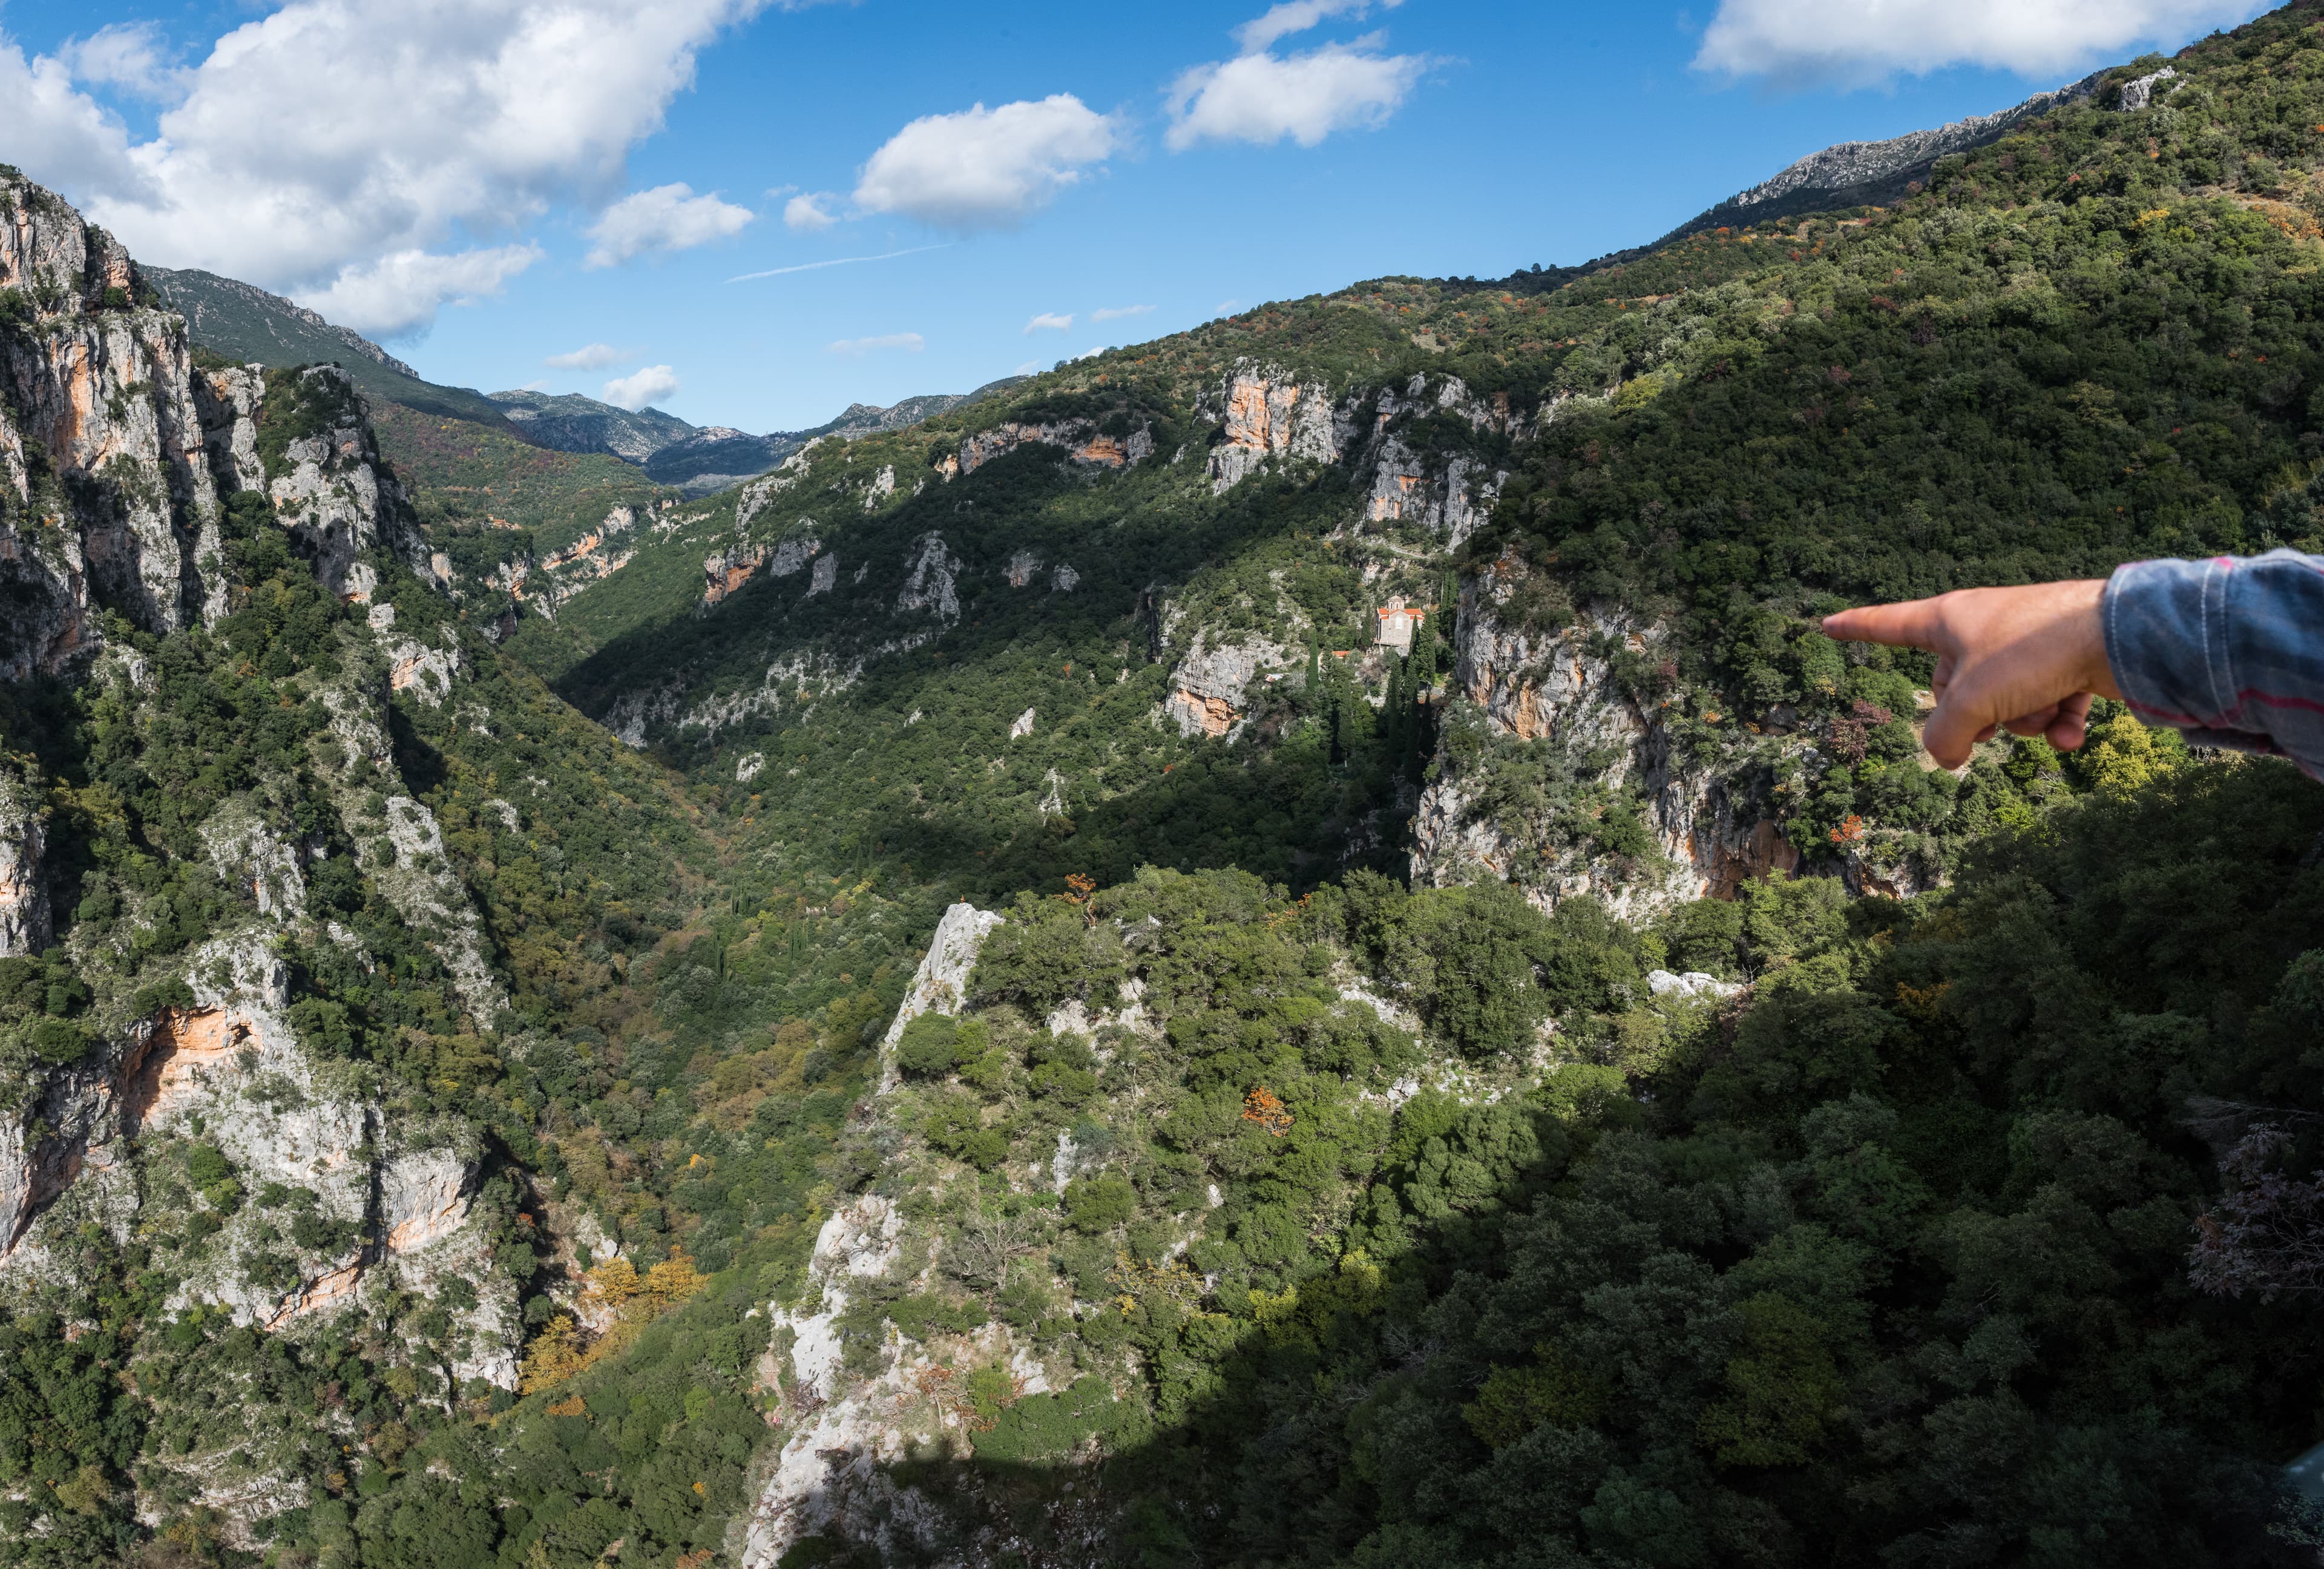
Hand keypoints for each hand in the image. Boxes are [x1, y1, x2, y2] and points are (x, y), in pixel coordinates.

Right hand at [1822, 581, 2122, 768]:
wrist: (2119, 635)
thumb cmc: (2032, 651)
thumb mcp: (1971, 700)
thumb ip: (1944, 736)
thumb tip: (1948, 757)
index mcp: (1949, 620)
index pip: (1888, 625)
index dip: (1857, 628)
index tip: (1828, 625)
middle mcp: (1983, 628)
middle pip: (1952, 687)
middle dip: (1975, 714)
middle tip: (1995, 718)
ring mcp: (2025, 646)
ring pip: (2003, 703)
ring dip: (2023, 720)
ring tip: (2044, 711)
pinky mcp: (2065, 662)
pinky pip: (2047, 706)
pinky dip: (2058, 723)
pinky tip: (2073, 731)